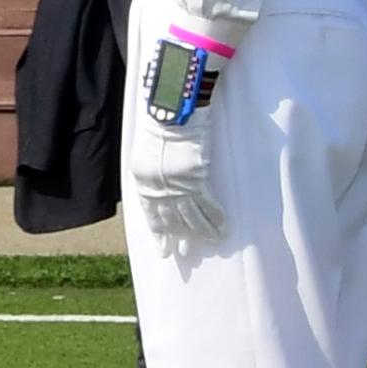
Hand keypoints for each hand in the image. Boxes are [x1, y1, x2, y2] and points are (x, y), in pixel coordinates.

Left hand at [124, 112, 224, 247]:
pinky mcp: (196, 180)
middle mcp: (159, 189)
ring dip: (203, 232)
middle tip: (187, 253)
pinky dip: (216, 218)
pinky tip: (223, 229)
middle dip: (180, 238)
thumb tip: (164, 190)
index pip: (152, 215)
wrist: (170, 114)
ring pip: (192, 217)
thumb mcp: (145, 155)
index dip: (159, 234)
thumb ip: (152, 176)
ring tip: (211, 243)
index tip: (164, 250)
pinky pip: (208, 205)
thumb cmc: (158, 129)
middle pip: (172, 220)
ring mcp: (178, 186)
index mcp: (143, 183)